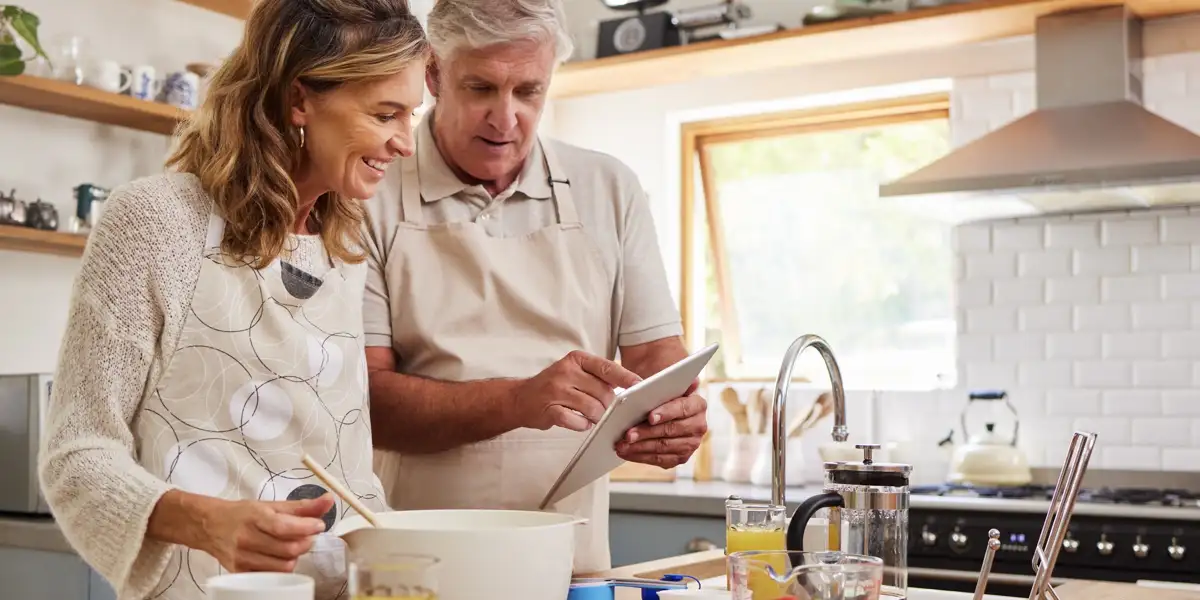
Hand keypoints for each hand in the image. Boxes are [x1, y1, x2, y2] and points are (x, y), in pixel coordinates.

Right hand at [202, 493, 333, 572]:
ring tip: (293, 545)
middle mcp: (246, 539)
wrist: (210, 526)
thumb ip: (303, 506)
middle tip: (309, 535)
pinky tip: (280, 556)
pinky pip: (273, 575)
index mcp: (254, 517)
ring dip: (296, 556)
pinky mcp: (241, 572)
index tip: (319, 525)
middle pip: (289, 549)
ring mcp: (242, 558)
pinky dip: (283, 567)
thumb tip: (328, 500)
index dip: (306, 527)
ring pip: (284, 565)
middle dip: (306, 542)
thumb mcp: (271, 505)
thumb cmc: (242, 514)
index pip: (284, 527)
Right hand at [513, 350, 642, 430]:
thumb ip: (598, 376)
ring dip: (597, 417)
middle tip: (608, 411)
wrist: (521, 398)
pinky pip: (576, 421)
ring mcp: (556, 390)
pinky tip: (580, 422)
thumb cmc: (554, 385)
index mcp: (576, 359)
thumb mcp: (575, 372)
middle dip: (609, 405)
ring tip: (593, 417)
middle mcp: (565, 371)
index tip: (640, 386)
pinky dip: (583, 425)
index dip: (626, 378)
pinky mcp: (549, 409)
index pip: (607, 368)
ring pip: (592, 408)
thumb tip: (629, 386)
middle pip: (603, 392)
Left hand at [615, 379, 707, 467]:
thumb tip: (692, 381)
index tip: (650, 417)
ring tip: (622, 445)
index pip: (683, 408)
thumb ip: (674, 381)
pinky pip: (660, 460)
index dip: (666, 412)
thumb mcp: (665, 385)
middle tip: (627, 435)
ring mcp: (691, 444)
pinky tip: (627, 452)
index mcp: (698, 405)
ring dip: (640, 447)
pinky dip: (641, 456)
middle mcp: (699, 426)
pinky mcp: (681, 457)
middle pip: (670, 430)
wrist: (663, 410)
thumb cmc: (662, 396)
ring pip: (663, 447)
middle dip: (646, 433)